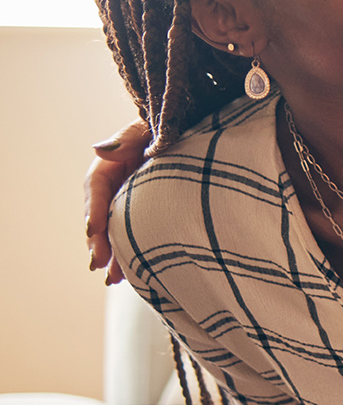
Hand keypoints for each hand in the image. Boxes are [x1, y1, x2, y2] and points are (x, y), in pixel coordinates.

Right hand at [85, 119, 150, 285]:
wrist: (188, 130)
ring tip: (111, 278)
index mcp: (110, 165)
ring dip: (111, 254)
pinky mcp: (141, 212)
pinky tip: (127, 274)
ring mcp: (126, 201)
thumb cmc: (163, 127)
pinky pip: (130, 233)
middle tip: (98, 263)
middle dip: (98, 241)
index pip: (96, 188)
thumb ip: (126, 141)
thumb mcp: (145, 129)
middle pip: (100, 216)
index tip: (92, 229)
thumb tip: (100, 148)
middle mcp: (114, 186)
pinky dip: (128, 252)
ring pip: (113, 230)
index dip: (94, 209)